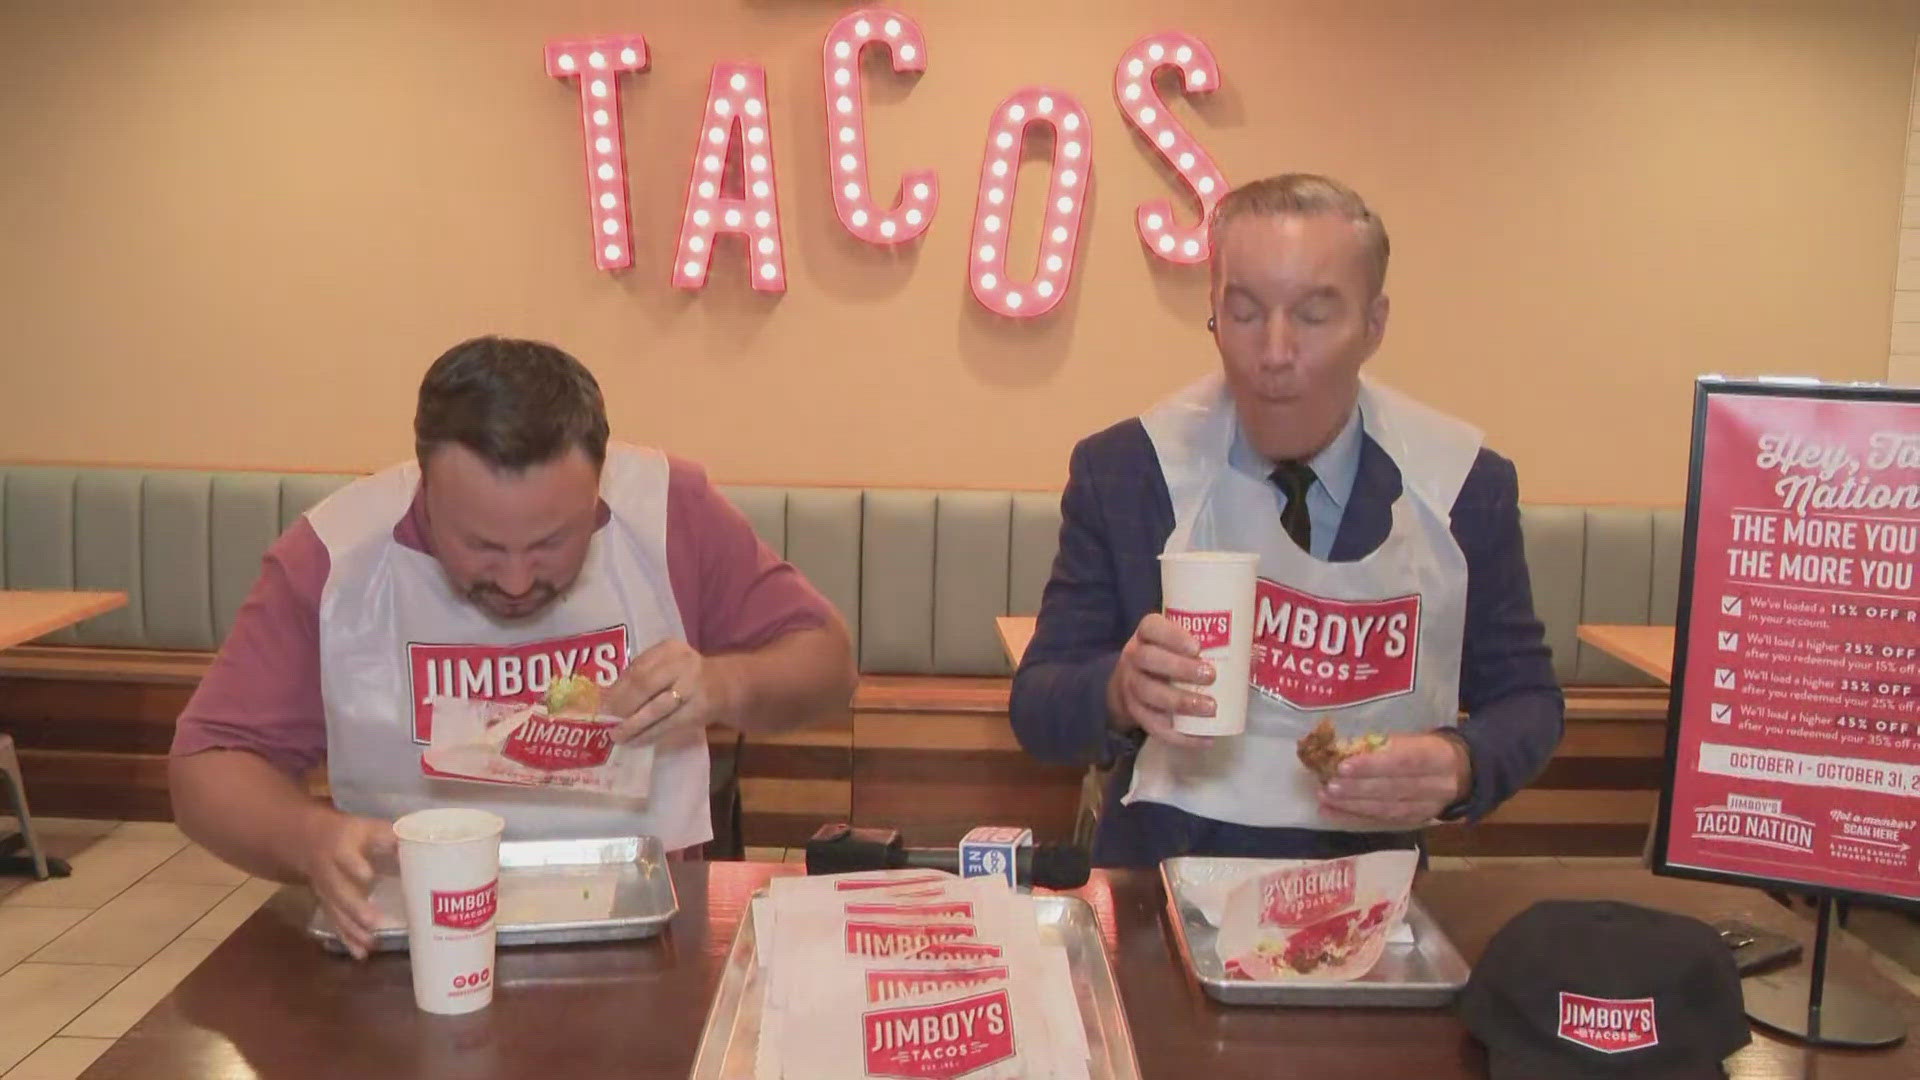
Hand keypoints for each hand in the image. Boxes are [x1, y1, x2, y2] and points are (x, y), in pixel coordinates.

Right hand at [298, 810, 395, 960]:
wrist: (310, 842)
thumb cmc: (352, 834)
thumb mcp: (368, 828)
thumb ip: (391, 837)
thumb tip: (423, 844)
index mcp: (341, 849)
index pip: (346, 859)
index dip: (355, 867)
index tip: (368, 877)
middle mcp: (329, 872)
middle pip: (340, 892)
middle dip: (356, 908)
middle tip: (374, 923)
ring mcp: (326, 892)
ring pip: (337, 912)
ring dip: (353, 930)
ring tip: (371, 945)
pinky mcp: (327, 906)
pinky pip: (336, 924)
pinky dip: (348, 939)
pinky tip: (361, 954)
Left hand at [604, 639, 735, 744]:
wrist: (724, 685)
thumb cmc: (685, 676)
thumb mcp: (666, 665)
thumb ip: (641, 675)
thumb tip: (606, 699)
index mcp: (669, 648)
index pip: (637, 668)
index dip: (617, 688)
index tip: (600, 704)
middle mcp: (682, 663)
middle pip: (644, 685)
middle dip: (622, 705)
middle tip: (606, 721)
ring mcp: (692, 686)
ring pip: (655, 708)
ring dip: (632, 724)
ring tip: (616, 736)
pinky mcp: (698, 710)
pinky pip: (668, 724)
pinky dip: (648, 734)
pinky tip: (635, 741)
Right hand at [1104, 614, 1215, 749]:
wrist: (1136, 680)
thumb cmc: (1170, 654)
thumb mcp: (1180, 640)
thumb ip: (1207, 640)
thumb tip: (1252, 650)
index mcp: (1147, 634)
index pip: (1152, 627)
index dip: (1172, 636)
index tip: (1198, 647)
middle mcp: (1134, 657)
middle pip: (1148, 659)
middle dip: (1179, 668)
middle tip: (1211, 676)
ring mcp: (1131, 685)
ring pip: (1148, 692)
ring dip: (1180, 702)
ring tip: (1210, 708)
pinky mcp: (1136, 713)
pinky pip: (1153, 726)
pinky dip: (1179, 735)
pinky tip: (1204, 738)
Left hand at [1317, 732, 1470, 827]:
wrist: (1462, 774)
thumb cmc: (1427, 748)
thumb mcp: (1414, 739)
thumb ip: (1384, 745)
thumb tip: (1342, 748)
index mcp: (1439, 757)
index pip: (1405, 762)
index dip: (1374, 766)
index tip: (1343, 766)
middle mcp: (1437, 786)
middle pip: (1394, 790)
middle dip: (1358, 789)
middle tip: (1328, 785)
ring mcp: (1427, 808)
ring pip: (1387, 809)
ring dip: (1352, 805)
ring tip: (1325, 797)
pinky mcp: (1415, 822)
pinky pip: (1382, 822)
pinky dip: (1354, 817)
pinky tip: (1331, 812)